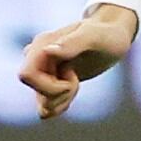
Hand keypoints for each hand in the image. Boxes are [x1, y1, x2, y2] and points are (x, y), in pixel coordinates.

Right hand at [20, 5, 139, 119]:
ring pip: (41, 102)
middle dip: (58, 94)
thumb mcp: (94, 37)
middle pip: (35, 90)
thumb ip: (72, 43)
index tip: (72, 76)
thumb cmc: (106, 34)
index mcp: (42, 45)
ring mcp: (43, 71)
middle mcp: (38, 58)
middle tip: (77, 80)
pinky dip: (59, 106)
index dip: (48, 86)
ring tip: (77, 83)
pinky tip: (72, 93)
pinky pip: (45, 105)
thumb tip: (47, 51)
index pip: (27, 75)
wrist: (114, 37)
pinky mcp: (51, 83)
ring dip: (61, 100)